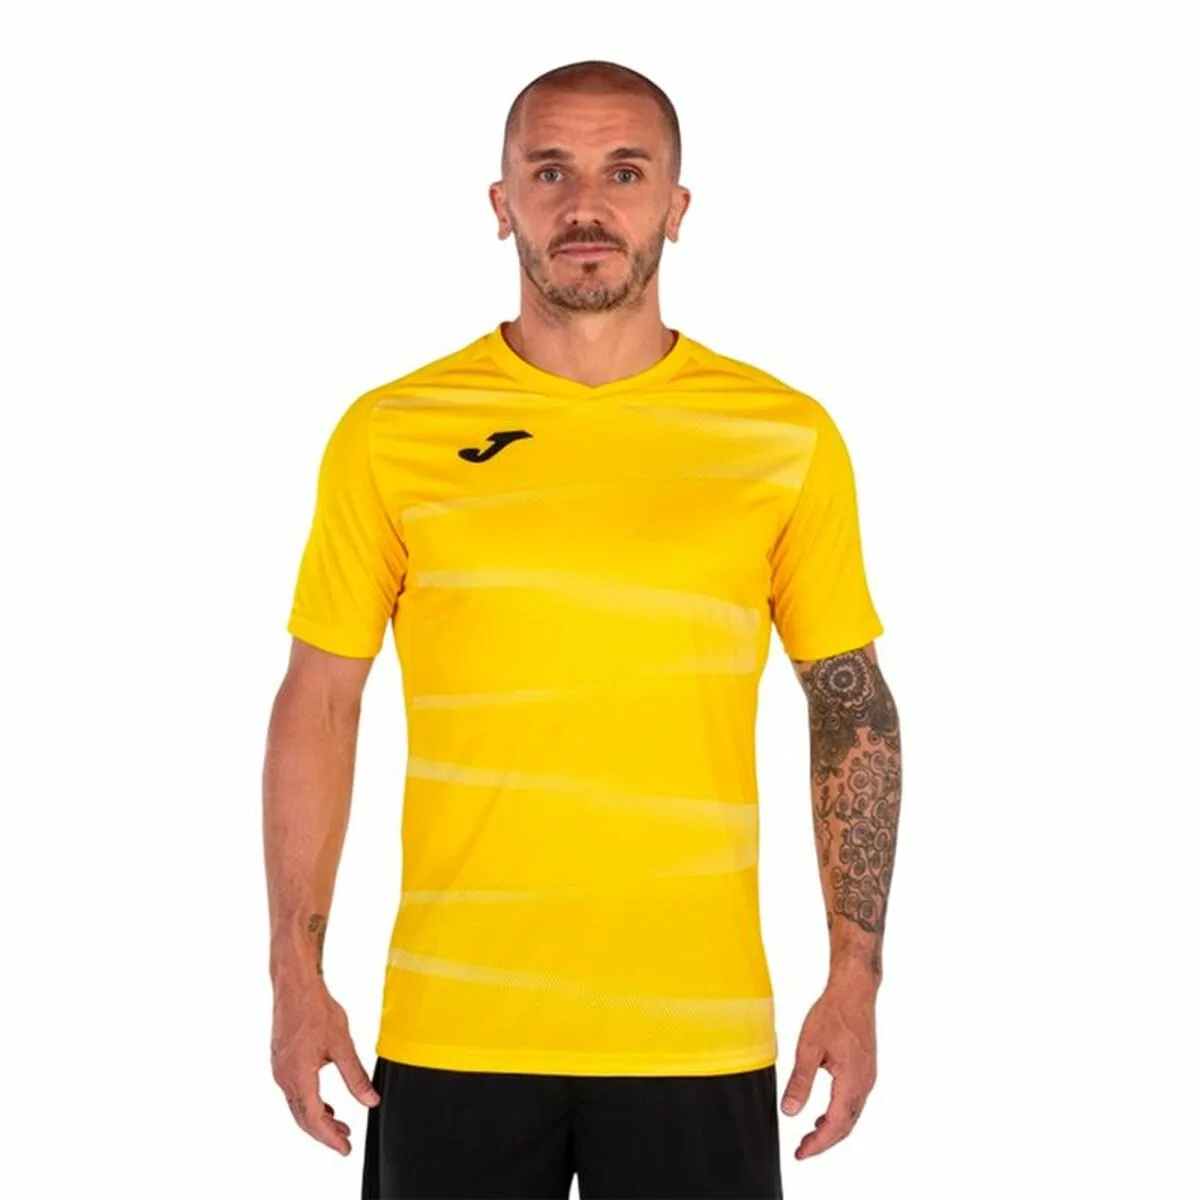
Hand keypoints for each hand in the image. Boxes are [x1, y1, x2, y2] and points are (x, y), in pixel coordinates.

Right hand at [270, 975, 379, 1154]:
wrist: (294, 986)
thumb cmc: (316, 1010)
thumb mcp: (342, 1045)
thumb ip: (356, 1076)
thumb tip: (371, 1101)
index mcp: (298, 1077)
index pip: (314, 1119)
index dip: (330, 1137)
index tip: (346, 1148)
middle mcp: (284, 1078)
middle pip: (303, 1117)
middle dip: (325, 1132)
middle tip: (346, 1141)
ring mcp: (280, 1069)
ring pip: (298, 1105)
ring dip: (318, 1117)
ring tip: (340, 1123)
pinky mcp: (282, 1060)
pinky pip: (294, 1092)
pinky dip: (310, 1103)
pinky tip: (326, 1102)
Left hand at [779, 977, 877, 1159]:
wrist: (855, 991)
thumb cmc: (833, 1013)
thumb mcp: (808, 1047)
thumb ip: (800, 1081)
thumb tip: (789, 1112)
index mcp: (852, 1081)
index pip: (835, 1124)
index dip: (818, 1144)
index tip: (800, 1153)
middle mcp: (865, 1083)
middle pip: (846, 1125)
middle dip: (824, 1142)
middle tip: (802, 1150)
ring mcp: (868, 1077)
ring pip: (852, 1115)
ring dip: (832, 1129)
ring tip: (810, 1136)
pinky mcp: (865, 1070)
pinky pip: (854, 1101)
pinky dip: (839, 1114)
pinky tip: (823, 1114)